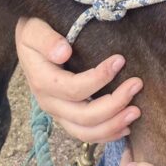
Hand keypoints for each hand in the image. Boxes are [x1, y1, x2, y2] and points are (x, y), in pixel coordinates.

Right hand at [15, 17, 142, 142]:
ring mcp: (57, 113)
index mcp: (42, 82)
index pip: (74, 88)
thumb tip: (63, 52)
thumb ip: (46, 40)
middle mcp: (49, 103)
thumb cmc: (35, 32)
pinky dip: (106, 134)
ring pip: (86, 132)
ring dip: (113, 125)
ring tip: (136, 111)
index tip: (120, 60)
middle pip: (84, 115)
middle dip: (114, 103)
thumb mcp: (33, 30)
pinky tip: (125, 127)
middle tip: (136, 85)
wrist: (28, 43)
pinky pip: (85, 135)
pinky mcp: (66, 118)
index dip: (99, 78)